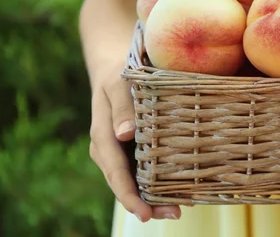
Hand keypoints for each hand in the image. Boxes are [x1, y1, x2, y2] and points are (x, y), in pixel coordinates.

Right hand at [88, 59, 181, 221]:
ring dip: (152, 197)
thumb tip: (124, 134)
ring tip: (176, 209)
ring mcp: (118, 151)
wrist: (112, 66)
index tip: (145, 213)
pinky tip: (174, 189)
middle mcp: (108, 149)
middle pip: (124, 184)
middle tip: (173, 214)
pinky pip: (139, 170)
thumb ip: (122, 108)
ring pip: (132, 181)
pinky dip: (154, 182)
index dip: (129, 196)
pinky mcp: (130, 148)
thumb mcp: (119, 84)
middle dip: (146, 203)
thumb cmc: (118, 73)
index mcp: (102, 136)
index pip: (115, 173)